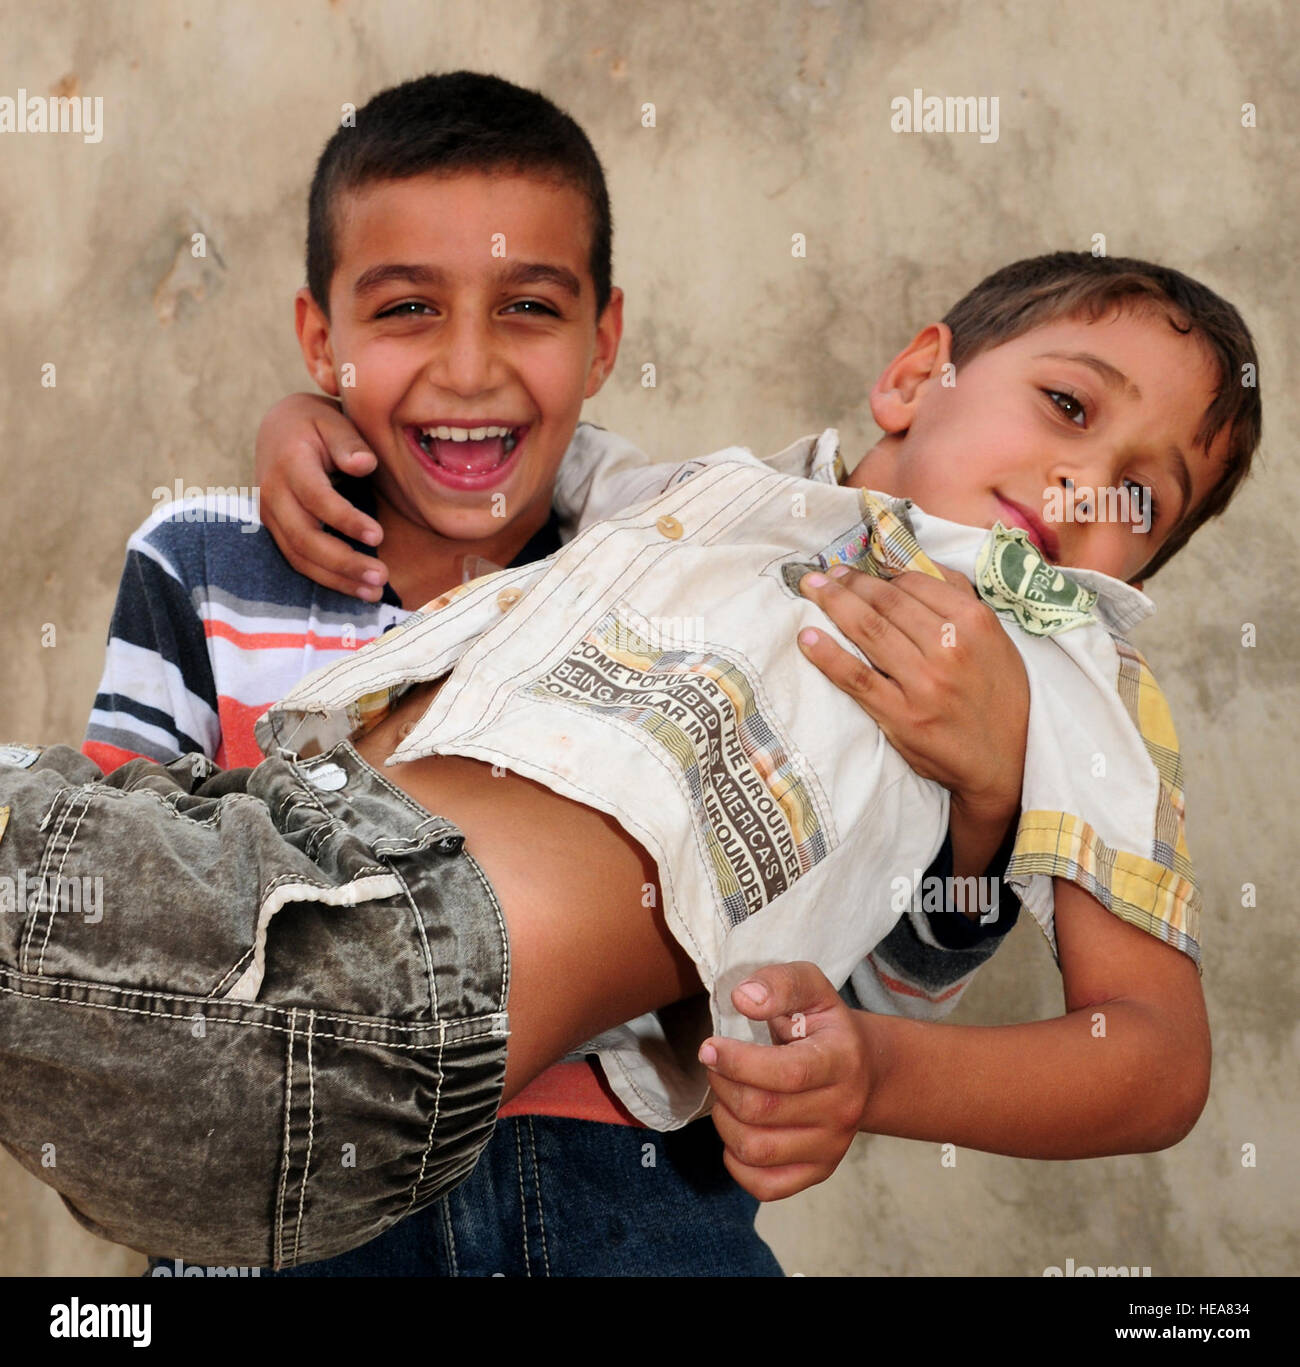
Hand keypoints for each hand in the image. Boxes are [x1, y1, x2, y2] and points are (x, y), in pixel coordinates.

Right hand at [254, 392, 387, 600]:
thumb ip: (349, 443)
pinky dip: (326, 578)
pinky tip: (356, 588)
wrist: (279, 428)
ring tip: (374, 592)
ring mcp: (270, 515)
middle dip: (343, 562)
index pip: (316, 498)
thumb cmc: (315, 424)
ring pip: (299, 557)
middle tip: (381, 577)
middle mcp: (273, 493)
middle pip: (304, 537)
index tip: (379, 536)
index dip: (345, 520)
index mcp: (289, 463)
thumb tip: (365, 464)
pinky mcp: (276, 530)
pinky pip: (298, 560)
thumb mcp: (333, 421)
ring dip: (336, 579)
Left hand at [698, 962, 872, 1199]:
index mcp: (842, 1060)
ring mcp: (832, 1147)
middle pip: (762, 1111)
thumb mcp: (811, 987)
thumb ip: (780, 983)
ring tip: (726, 1094)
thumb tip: (743, 998)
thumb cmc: (824, 1025)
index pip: (787, 1073)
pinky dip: (736, 1162)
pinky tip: (736, 1130)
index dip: (738, 1062)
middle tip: (715, 1064)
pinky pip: (764, 1185)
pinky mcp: (819, 1172)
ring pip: (756, 1149)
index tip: (710, 1046)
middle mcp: (842, 1109)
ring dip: (724, 1120)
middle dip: (723, 1084)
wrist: (863, 1069)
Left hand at [797, 563, 1027, 821]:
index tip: (857, 570)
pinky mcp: (902, 715)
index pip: (914, 583)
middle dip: (848, 582)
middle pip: (885, 602)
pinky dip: (827, 655)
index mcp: (974, 622)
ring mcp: (924, 682)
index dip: (879, 573)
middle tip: (824, 574)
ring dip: (833, 604)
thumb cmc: (999, 696)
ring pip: (868, 630)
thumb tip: (915, 565)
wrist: (1007, 762)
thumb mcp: (996, 640)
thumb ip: (960, 600)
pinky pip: (856, 677)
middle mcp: (950, 647)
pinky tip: (807, 639)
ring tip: (811, 590)